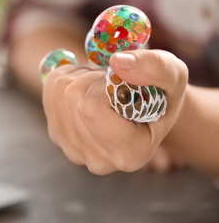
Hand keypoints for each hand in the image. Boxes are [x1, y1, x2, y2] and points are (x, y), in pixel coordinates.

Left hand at [42, 50, 187, 174]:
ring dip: (81, 75)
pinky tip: (88, 89)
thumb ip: (154, 68)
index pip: (91, 108)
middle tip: (114, 82)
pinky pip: (49, 89)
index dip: (104, 84)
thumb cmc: (163, 94)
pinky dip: (67, 77)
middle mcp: (97, 160)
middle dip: (93, 76)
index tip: (123, 83)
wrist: (146, 110)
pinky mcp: (57, 135)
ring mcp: (72, 149)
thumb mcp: (173, 74)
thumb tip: (117, 62)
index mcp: (128, 154)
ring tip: (104, 87)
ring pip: (58, 89)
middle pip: (71, 96)